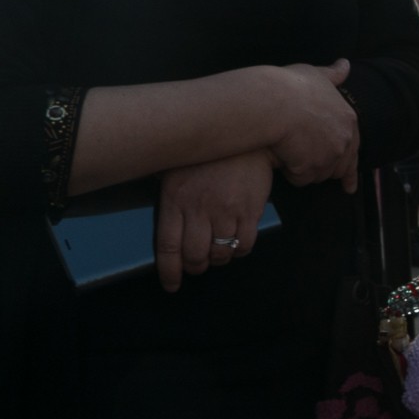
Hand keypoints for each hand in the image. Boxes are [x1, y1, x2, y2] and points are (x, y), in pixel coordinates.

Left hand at [155, 150, 274, 292]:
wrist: (244, 134)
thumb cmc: (205, 153)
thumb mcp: (175, 171)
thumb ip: (169, 200)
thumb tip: (167, 229)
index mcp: (175, 199)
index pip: (168, 246)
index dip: (169, 271)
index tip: (171, 285)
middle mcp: (200, 209)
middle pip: (195, 255)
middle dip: (196, 267)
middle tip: (197, 266)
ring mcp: (227, 211)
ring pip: (221, 253)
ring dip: (218, 260)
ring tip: (217, 254)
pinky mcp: (251, 210)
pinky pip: (246, 244)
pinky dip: (240, 252)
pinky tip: (237, 245)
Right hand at [265, 60, 359, 192]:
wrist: (272, 102)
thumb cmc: (290, 85)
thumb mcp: (315, 74)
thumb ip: (332, 75)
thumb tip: (345, 65)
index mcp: (348, 119)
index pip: (354, 148)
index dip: (350, 167)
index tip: (349, 185)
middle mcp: (343, 140)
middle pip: (338, 167)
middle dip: (326, 170)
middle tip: (308, 168)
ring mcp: (328, 156)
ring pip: (319, 174)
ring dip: (307, 171)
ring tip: (289, 157)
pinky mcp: (310, 167)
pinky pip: (301, 178)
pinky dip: (292, 174)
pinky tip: (282, 162)